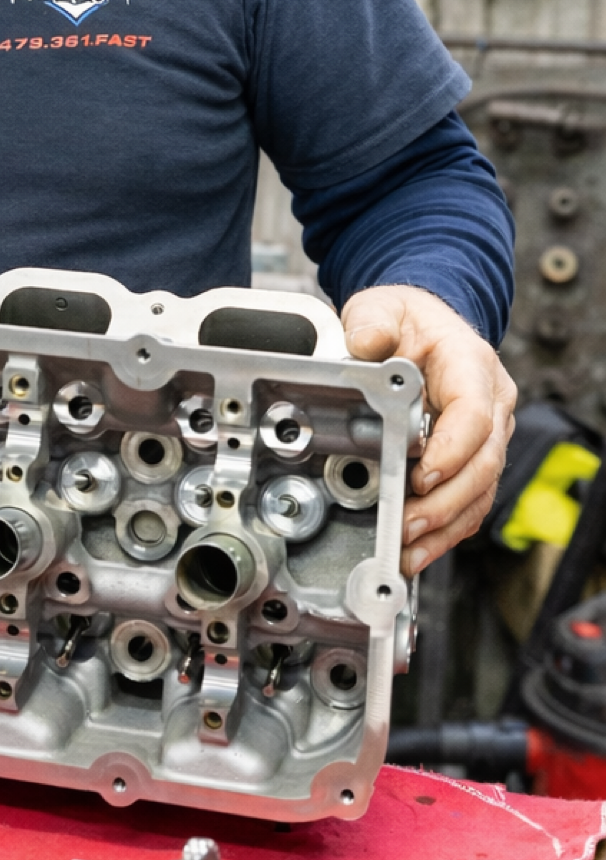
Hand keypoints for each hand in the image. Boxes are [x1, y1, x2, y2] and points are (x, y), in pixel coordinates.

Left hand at [342, 285, 515, 577]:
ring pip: (479, 492)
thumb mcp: (381, 308)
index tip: (424, 476)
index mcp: (472, 366)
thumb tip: (368, 343)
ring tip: (409, 549)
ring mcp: (486, 437)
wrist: (418, 327)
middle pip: (483, 465)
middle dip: (445, 502)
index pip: (475, 415)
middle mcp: (491, 405)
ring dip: (444, 526)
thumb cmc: (405, 320)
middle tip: (408, 524)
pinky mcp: (471, 460)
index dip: (453, 450)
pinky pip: (468, 502)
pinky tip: (419, 551)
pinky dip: (445, 530)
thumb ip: (372, 323)